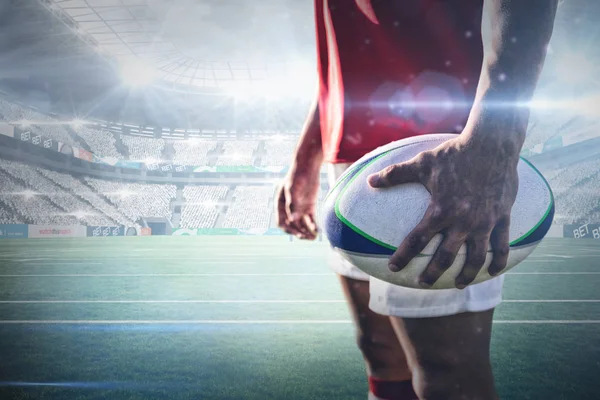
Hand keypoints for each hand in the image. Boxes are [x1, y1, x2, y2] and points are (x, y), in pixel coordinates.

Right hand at [276, 165, 319, 239]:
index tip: (298, 234)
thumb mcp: (293, 189)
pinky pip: (310, 219)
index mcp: (280, 205)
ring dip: (307, 231)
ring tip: (314, 238)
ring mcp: (299, 208)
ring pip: (302, 224)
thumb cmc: (297, 175)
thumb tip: (293, 220)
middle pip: (293, 225)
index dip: (289, 230)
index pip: (282, 222)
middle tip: (308, 238)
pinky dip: (313, 225)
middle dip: (299, 233)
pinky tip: (318, 231)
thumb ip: (293, 205)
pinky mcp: (309, 206)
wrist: (308, 166)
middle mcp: (289, 208)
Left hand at [367, 136, 518, 288]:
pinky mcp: (502, 218)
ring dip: (467, 274)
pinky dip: (499, 261)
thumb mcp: (422, 162)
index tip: (393, 268)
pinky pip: (502, 246)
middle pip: (445, 257)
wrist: (492, 143)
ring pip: (476, 258)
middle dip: (432, 274)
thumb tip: (370, 181)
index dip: (403, 257)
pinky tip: (493, 270)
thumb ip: (395, 174)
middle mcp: (463, 221)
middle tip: (422, 283)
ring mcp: (485, 222)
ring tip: (459, 283)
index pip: (417, 240)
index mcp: (440, 210)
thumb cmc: (454, 153)